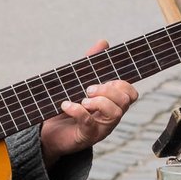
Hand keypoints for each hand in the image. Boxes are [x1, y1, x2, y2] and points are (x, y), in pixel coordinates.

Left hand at [39, 40, 138, 163]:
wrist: (49, 133)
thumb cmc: (67, 108)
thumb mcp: (78, 84)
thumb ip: (90, 66)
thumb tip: (103, 42)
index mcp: (112, 103)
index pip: (131, 93)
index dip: (122, 84)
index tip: (104, 80)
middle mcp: (111, 117)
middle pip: (126, 100)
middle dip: (108, 90)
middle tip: (89, 89)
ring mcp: (101, 128)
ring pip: (115, 113)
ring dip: (99, 101)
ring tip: (82, 99)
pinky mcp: (87, 136)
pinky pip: (89, 122)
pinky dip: (77, 110)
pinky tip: (66, 105)